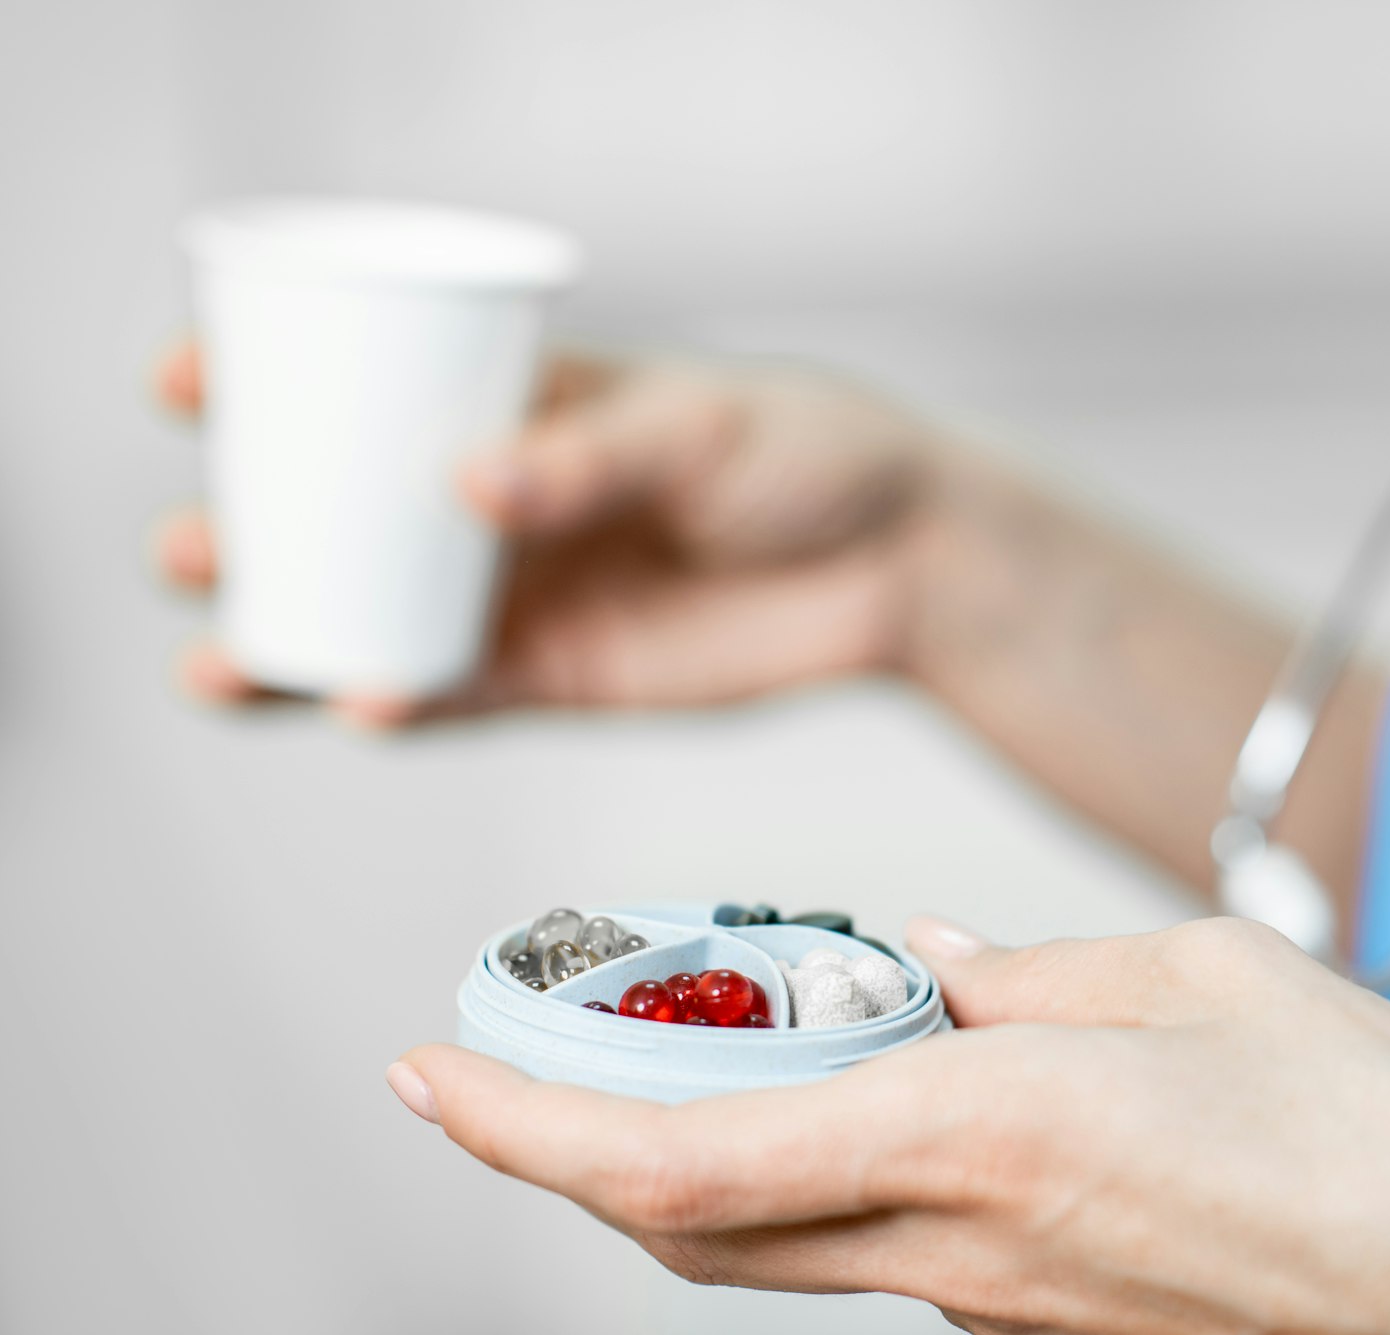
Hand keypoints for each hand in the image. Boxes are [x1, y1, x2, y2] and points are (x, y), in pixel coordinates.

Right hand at [152, 342, 951, 724]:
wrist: (896, 558)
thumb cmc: (806, 451)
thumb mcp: (699, 424)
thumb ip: (589, 454)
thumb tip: (470, 481)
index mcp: (517, 402)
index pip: (370, 383)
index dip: (268, 382)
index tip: (187, 386)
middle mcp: (498, 501)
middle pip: (343, 517)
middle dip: (252, 533)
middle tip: (190, 546)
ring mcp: (524, 591)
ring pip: (377, 618)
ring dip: (292, 640)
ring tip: (219, 665)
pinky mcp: (563, 674)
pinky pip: (458, 694)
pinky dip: (402, 704)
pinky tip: (359, 706)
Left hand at [385, 918, 1389, 1333]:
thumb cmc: (1383, 1125)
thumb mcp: (1198, 974)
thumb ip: (1032, 967)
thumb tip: (927, 961)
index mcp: (986, 1130)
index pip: (688, 1159)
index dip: (527, 1128)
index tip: (427, 1073)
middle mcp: (964, 1249)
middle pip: (692, 1229)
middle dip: (563, 1154)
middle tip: (505, 1068)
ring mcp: (1002, 1314)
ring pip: (776, 1247)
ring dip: (692, 1159)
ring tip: (688, 1053)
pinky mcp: (1048, 1332)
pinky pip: (883, 1253)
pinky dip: (824, 1173)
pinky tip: (874, 1090)